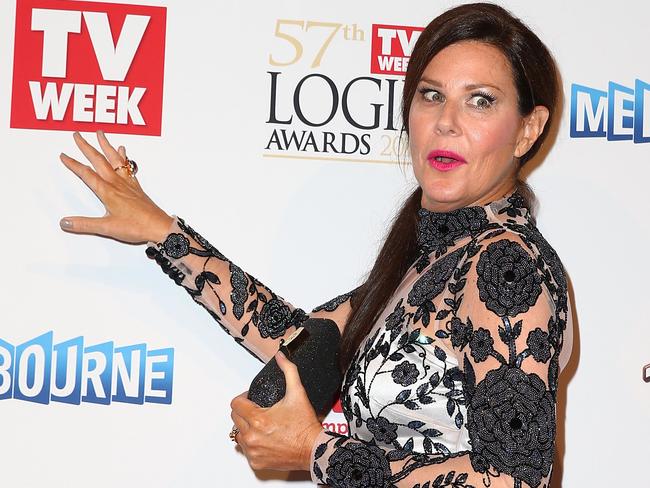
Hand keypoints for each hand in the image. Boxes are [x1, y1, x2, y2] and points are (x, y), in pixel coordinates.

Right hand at [59, 130, 172, 243]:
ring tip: (100, 133)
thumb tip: (65, 222)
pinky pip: (127, 166)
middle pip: (99, 160)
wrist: (159, 226)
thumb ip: (85, 225)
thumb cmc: (136, 226)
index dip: (73, 164)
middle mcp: (117, 183)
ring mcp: (128, 183)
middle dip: (86, 146)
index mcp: (107, 191)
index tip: (64, 155)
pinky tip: (123, 151)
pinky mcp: (136, 186)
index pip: (86, 174)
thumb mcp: (107, 228)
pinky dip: (123, 157)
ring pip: (114, 159)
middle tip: (77, 134)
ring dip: (106, 145)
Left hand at [230, 351, 323, 471]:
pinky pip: (246, 450)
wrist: (313, 449)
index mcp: (258, 419)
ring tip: (262, 424)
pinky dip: (253, 444)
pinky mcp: (256, 462)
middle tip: (259, 410)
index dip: (243, 398)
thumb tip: (281, 356)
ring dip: (246, 428)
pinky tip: (265, 438)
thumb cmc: (305, 426)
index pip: (235, 404)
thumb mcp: (298, 393)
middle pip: (235, 418)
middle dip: (245, 412)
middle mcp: (252, 437)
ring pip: (238, 434)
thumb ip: (288, 371)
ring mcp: (253, 451)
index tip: (252, 399)